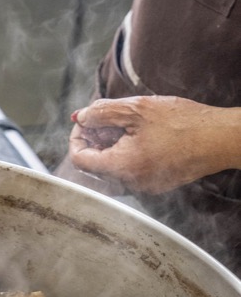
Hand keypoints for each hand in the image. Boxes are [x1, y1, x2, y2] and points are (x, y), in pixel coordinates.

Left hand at [69, 96, 240, 194]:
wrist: (220, 138)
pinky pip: (130, 172)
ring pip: (112, 169)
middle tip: (106, 118)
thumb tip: (80, 118)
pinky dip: (126, 154)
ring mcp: (144, 187)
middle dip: (94, 140)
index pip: (80, 159)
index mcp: (122, 167)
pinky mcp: (157, 184)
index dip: (77, 137)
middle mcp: (131, 184)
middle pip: (94, 166)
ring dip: (110, 146)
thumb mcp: (137, 109)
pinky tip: (139, 135)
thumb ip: (102, 113)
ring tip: (125, 124)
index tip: (87, 120)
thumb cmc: (183, 122)